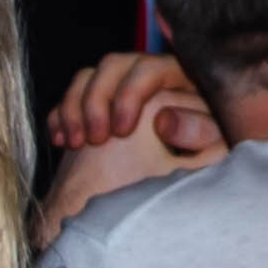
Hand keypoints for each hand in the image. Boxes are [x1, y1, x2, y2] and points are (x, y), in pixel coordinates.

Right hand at [45, 50, 209, 157]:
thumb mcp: (208, 155)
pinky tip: (59, 140)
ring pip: (88, 78)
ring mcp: (120, 93)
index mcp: (183, 82)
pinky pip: (70, 98)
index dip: (130, 93)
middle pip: (113, 66)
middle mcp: (150, 81)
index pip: (150, 67)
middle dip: (97, 100)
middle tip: (96, 139)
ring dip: (75, 107)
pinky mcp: (98, 110)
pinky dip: (61, 115)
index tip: (122, 130)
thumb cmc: (203, 173)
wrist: (172, 202)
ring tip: (73, 143)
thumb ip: (196, 132)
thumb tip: (165, 120)